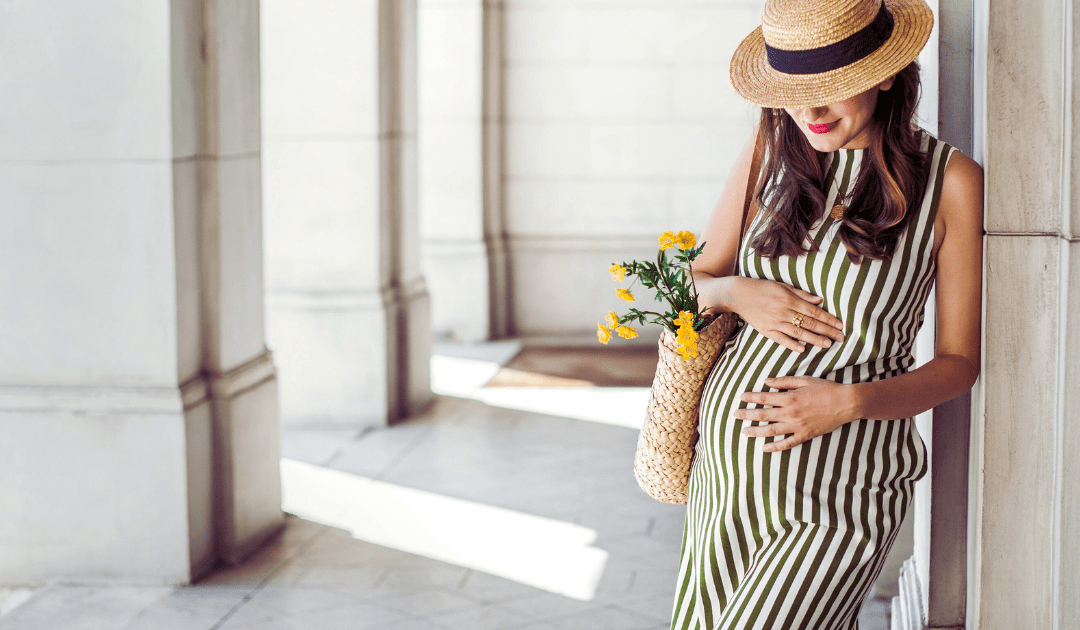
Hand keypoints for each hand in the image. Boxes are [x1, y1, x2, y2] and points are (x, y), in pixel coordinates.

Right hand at [729, 277, 844, 352]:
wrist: (739, 294)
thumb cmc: (762, 288)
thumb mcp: (783, 286)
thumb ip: (802, 294)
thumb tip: (819, 301)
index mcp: (790, 299)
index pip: (814, 311)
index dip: (828, 319)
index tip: (840, 325)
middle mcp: (784, 311)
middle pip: (810, 323)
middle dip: (827, 331)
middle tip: (841, 338)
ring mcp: (775, 322)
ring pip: (798, 332)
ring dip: (814, 339)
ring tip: (827, 345)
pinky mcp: (766, 330)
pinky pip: (781, 339)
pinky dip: (791, 344)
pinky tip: (802, 349)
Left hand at [735, 376, 858, 451]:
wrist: (846, 403)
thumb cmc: (826, 389)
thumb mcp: (804, 380)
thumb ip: (784, 381)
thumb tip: (766, 381)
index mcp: (789, 397)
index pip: (764, 398)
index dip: (751, 397)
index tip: (741, 397)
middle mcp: (790, 413)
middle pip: (763, 415)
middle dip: (747, 415)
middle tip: (734, 415)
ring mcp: (797, 426)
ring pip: (771, 431)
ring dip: (756, 431)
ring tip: (744, 432)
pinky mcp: (805, 435)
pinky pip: (787, 443)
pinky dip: (775, 447)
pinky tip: (764, 448)